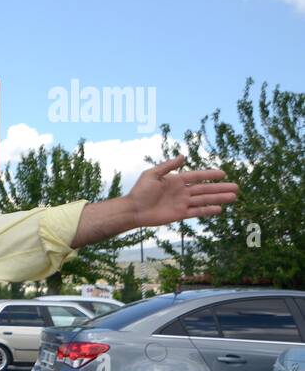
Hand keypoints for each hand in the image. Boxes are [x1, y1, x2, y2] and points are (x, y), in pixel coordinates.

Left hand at [125, 155, 239, 225]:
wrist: (133, 210)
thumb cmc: (139, 191)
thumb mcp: (152, 174)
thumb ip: (168, 166)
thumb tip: (183, 156)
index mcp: (176, 180)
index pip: (197, 176)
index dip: (210, 175)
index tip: (224, 173)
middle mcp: (181, 191)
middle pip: (205, 189)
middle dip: (220, 188)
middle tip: (237, 187)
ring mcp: (182, 203)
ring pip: (204, 200)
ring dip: (219, 198)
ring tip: (233, 197)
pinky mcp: (179, 214)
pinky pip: (197, 212)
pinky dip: (208, 210)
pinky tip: (219, 209)